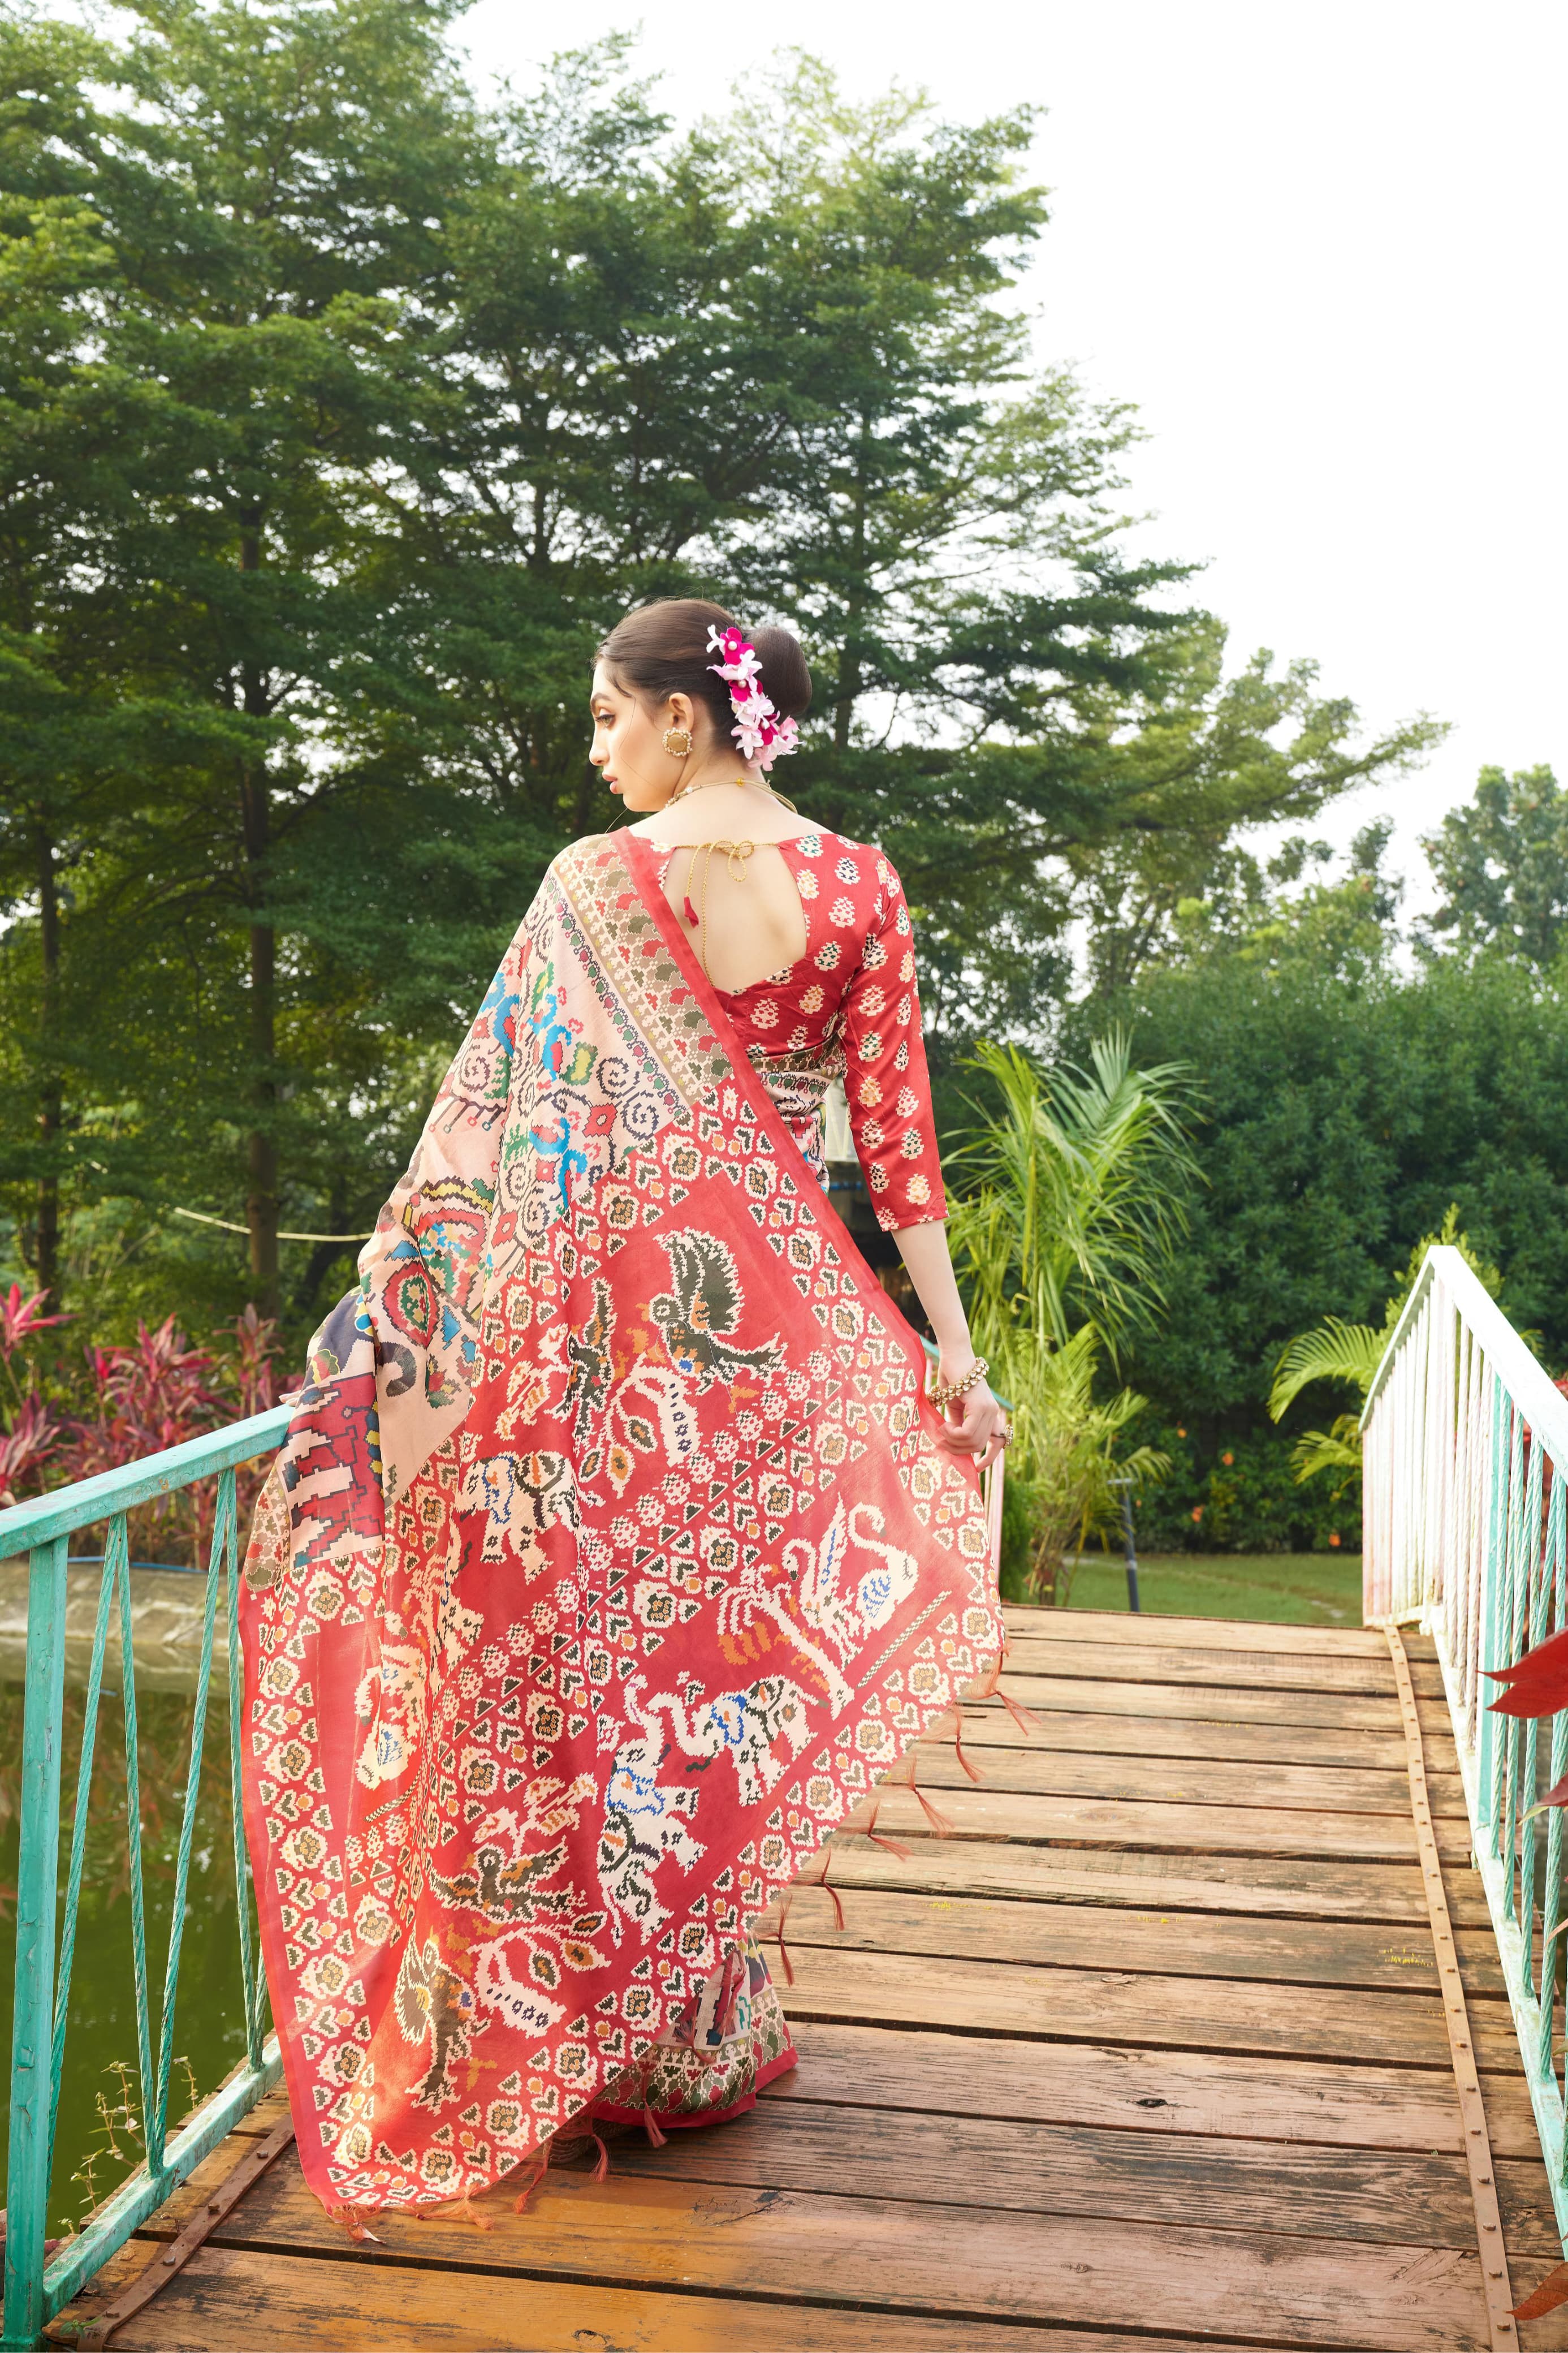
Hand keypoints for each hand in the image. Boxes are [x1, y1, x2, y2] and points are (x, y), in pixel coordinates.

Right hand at [933, 1357, 1009, 1472]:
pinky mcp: (980, 1406)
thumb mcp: (953, 1407)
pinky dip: (953, 1434)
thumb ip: (957, 1424)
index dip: (989, 1458)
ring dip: (953, 1441)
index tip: (976, 1469)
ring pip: (973, 1441)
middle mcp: (993, 1412)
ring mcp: (988, 1409)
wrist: (953, 1356)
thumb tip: (952, 1443)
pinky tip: (944, 1426)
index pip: (998, 1442)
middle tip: (942, 1442)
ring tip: (941, 1431)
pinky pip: (968, 1432)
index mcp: (989, 1414)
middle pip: (978, 1446)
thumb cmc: (951, 1378)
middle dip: (958, 1450)